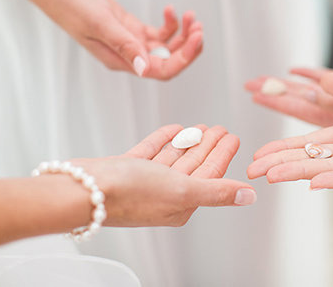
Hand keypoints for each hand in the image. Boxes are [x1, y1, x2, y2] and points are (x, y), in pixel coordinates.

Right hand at [35, 0, 203, 79]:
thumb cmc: (71, 5)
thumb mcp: (100, 23)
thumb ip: (123, 45)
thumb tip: (144, 68)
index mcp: (120, 61)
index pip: (160, 71)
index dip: (183, 58)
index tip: (196, 38)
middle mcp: (128, 56)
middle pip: (167, 61)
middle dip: (187, 46)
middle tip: (199, 27)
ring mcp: (130, 43)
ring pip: (165, 47)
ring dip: (182, 34)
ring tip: (191, 16)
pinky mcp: (130, 29)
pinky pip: (157, 33)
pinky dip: (169, 24)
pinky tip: (170, 10)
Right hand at [76, 124, 255, 226]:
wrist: (82, 189)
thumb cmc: (129, 194)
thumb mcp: (183, 190)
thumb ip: (218, 192)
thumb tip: (250, 197)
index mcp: (181, 204)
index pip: (210, 175)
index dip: (223, 155)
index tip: (234, 137)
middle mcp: (163, 195)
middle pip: (193, 165)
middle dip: (208, 146)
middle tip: (220, 128)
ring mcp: (144, 182)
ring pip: (173, 158)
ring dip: (188, 142)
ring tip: (201, 127)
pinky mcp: (126, 170)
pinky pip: (151, 152)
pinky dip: (163, 140)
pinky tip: (173, 129)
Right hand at [247, 72, 332, 188]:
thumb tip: (317, 79)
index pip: (311, 141)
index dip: (285, 146)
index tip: (259, 152)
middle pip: (314, 157)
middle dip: (283, 163)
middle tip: (254, 171)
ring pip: (332, 168)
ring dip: (301, 172)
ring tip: (273, 177)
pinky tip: (315, 182)